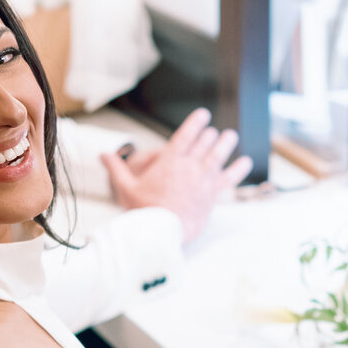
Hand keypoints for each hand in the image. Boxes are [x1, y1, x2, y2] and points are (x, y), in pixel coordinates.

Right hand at [101, 107, 251, 242]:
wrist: (162, 233)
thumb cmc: (143, 211)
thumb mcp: (126, 188)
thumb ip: (116, 169)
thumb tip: (102, 155)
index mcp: (169, 161)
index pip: (186, 134)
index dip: (196, 122)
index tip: (203, 114)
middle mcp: (189, 166)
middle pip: (204, 142)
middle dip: (209, 135)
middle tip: (212, 132)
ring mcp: (203, 179)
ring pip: (219, 155)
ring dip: (226, 143)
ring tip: (231, 136)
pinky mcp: (212, 195)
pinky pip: (229, 178)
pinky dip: (239, 169)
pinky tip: (246, 162)